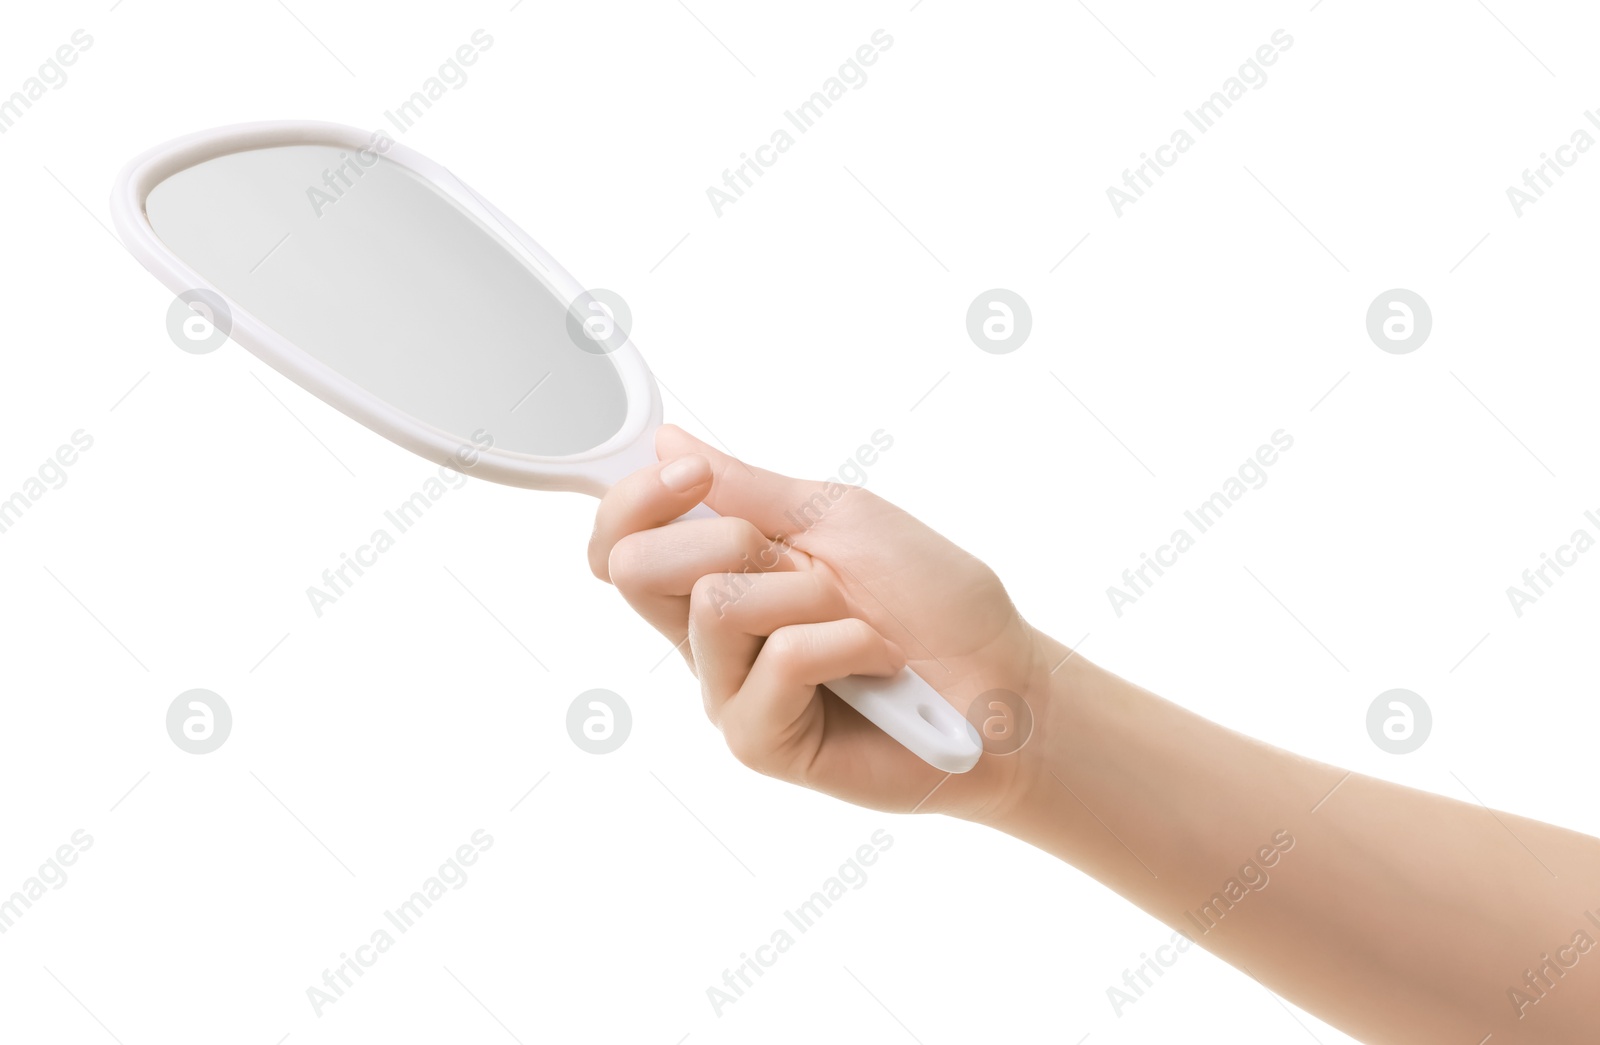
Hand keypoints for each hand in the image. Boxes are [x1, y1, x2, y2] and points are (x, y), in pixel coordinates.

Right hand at [588, 425, 1054, 819]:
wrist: (1003, 680)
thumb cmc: (934, 602)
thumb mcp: (840, 517)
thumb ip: (747, 489)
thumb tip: (668, 441)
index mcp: (719, 575)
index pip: (619, 539)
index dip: (632, 497)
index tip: (688, 474)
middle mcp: (708, 637)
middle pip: (631, 568)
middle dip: (726, 537)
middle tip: (812, 565)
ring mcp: (730, 691)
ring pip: (714, 604)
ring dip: (812, 594)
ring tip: (861, 621)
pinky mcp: (761, 741)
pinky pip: (780, 658)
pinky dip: (847, 643)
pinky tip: (879, 664)